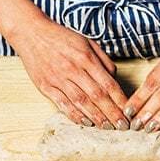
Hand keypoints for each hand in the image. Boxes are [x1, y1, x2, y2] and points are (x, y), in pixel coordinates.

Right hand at [7, 16, 128, 128]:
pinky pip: (62, 104)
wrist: (31, 33)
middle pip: (97, 96)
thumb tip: (114, 79)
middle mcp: (73, 69)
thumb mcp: (87, 42)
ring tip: (107, 127)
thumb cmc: (61, 37)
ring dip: (96, 117)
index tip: (129, 112)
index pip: (108, 84)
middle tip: (122, 126)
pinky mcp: (45, 86)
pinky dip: (74, 115)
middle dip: (112, 113)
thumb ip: (103, 60)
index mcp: (86, 58)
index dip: (120, 100)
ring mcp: (58, 79)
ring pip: (81, 102)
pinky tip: (85, 122)